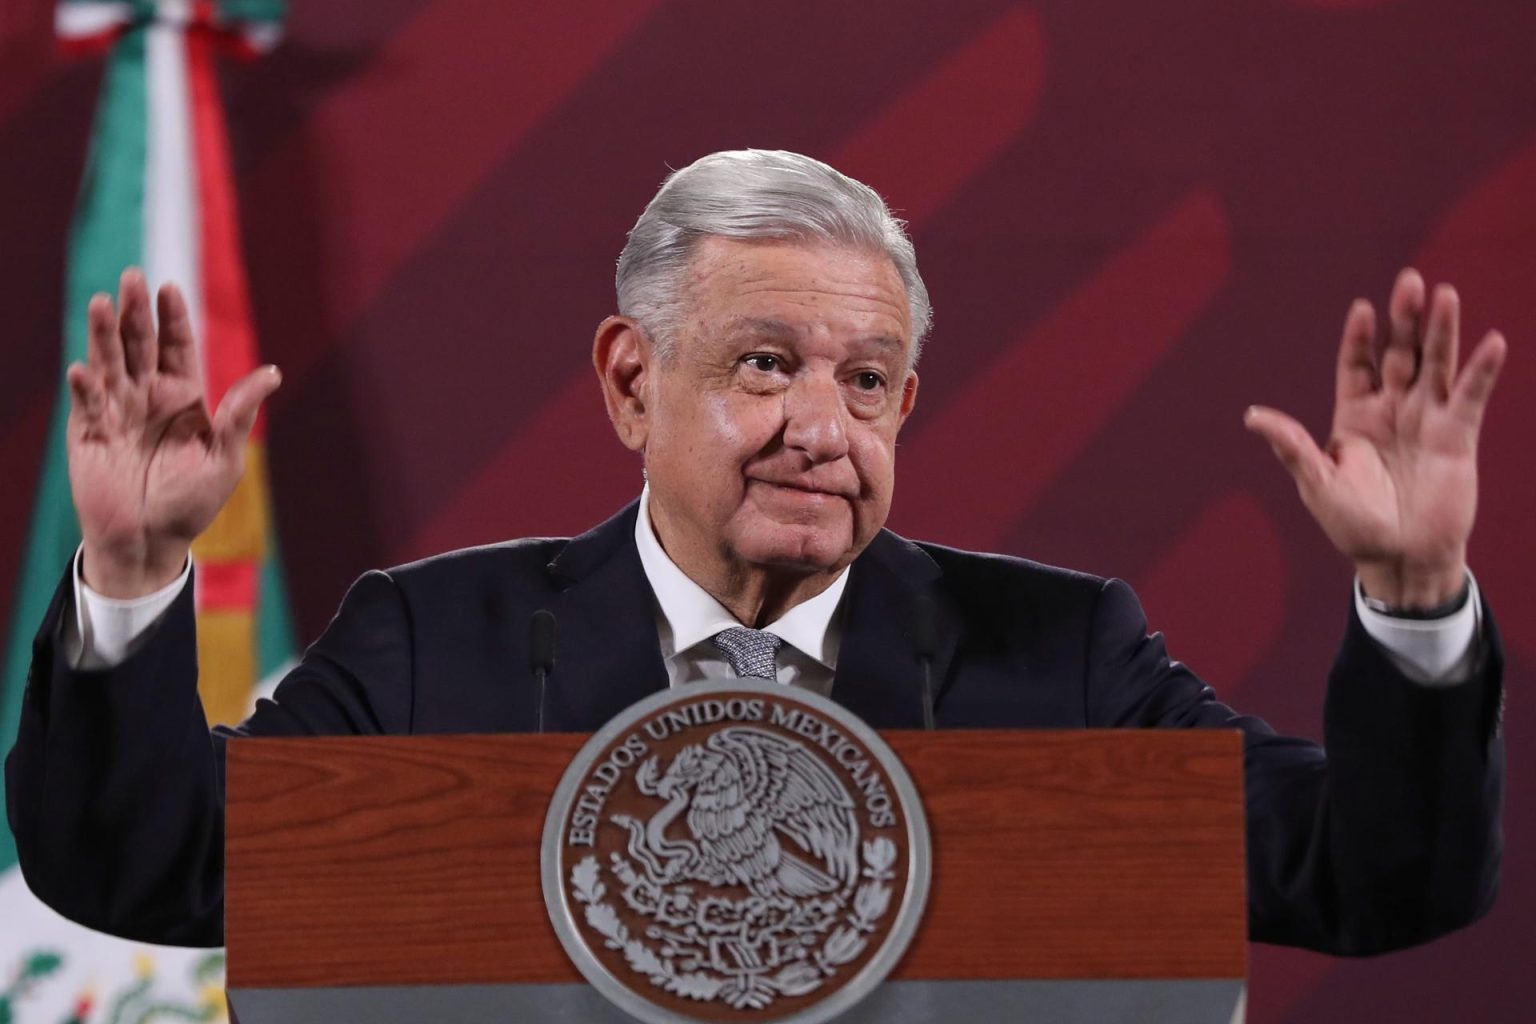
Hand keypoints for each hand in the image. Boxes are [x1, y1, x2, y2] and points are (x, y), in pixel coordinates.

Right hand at [67, 268, 281, 596]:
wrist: (152, 541)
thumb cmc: (191, 502)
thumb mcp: (224, 457)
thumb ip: (240, 413)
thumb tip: (274, 372)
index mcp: (183, 397)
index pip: (176, 347)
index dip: (172, 318)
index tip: (169, 287)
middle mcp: (147, 397)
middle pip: (140, 345)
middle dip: (136, 313)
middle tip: (132, 278)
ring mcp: (115, 412)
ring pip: (109, 363)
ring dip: (103, 335)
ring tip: (102, 304)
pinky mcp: (88, 434)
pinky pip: (86, 404)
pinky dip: (84, 387)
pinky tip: (83, 369)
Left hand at [1245, 268, 1506, 608]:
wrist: (1400, 559)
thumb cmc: (1354, 525)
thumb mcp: (1317, 484)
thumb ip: (1292, 447)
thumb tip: (1253, 416)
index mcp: (1353, 416)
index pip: (1356, 365)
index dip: (1359, 338)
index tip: (1362, 309)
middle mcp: (1391, 409)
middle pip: (1399, 354)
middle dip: (1404, 320)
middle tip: (1409, 281)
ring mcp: (1426, 419)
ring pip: (1436, 365)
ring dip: (1442, 331)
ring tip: (1445, 294)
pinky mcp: (1457, 437)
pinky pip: (1469, 397)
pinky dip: (1480, 370)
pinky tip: (1491, 342)